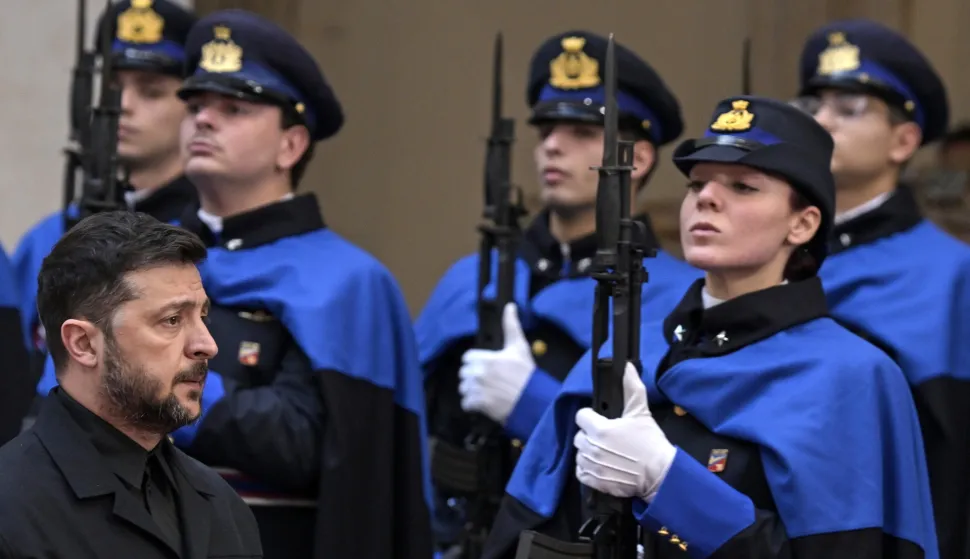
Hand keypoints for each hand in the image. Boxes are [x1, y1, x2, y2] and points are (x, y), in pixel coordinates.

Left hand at [458, 303, 535, 424]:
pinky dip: (472, 405)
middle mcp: (479, 373)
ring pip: (463, 388)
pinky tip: (483, 403)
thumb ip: (511, 326)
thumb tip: (510, 306)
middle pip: (463, 373)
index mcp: (486, 358)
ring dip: (471, 391)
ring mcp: (478, 389)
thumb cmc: (526, 374)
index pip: (467, 358)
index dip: (474, 362)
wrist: (532, 400)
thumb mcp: (520, 347)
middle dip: (471, 377)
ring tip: (485, 392)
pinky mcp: (478, 404)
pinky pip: (465, 403)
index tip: (485, 367)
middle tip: (486, 381)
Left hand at [574, 362, 675, 501]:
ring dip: (588, 452)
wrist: (660, 474)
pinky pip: (581, 472)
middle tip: (606, 437)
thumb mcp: (641, 412)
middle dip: (589, 434)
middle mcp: (592, 447)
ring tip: (604, 452)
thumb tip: (627, 367)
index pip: (581, 416)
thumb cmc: (651, 442)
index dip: (590, 416)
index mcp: (600, 429)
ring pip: (579, 454)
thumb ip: (632, 388)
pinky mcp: (595, 482)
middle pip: (579, 436)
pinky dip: (587, 469)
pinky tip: (601, 465)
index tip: (601, 420)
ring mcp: (593, 466)